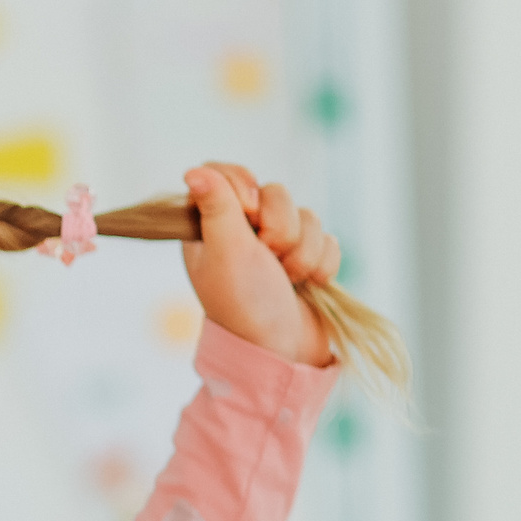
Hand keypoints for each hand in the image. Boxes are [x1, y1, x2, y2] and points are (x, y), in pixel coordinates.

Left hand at [180, 163, 337, 366]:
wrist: (283, 350)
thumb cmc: (245, 303)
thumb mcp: (226, 251)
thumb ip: (216, 207)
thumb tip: (194, 170)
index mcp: (209, 227)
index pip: (224, 173)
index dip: (243, 185)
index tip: (247, 213)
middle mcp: (241, 232)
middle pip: (274, 192)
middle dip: (279, 229)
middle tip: (268, 260)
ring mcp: (276, 246)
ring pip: (306, 215)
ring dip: (301, 252)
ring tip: (287, 279)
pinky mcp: (306, 258)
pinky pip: (327, 238)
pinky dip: (321, 263)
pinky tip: (308, 285)